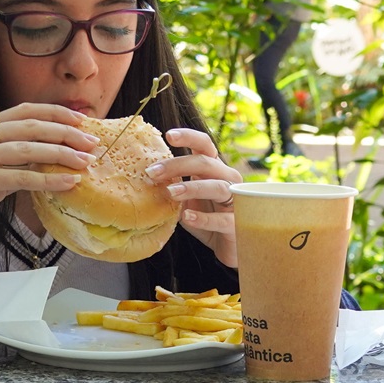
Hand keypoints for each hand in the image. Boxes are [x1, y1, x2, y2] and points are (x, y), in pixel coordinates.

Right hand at [0, 103, 101, 246]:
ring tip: (86, 163)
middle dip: (65, 133)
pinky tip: (68, 183)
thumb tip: (57, 156)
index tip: (82, 121)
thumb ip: (17, 160)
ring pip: (27, 150)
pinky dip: (48, 180)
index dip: (55, 112)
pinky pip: (21, 177)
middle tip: (91, 144)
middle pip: (30, 127)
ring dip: (61, 155)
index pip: (24, 111)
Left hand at [144, 128, 241, 267]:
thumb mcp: (186, 201)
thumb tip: (145, 179)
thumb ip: (173, 188)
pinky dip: (204, 218)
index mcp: (214, 169)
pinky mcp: (238, 223)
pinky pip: (222, 219)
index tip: (169, 135)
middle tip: (152, 172)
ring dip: (192, 188)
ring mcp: (236, 200)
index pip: (205, 145)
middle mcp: (228, 179)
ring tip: (170, 193)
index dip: (189, 137)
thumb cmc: (206, 219)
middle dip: (178, 165)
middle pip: (206, 163)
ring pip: (217, 187)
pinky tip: (188, 217)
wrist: (228, 247)